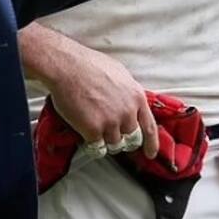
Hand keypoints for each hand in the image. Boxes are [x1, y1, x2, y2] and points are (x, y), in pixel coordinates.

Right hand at [46, 36, 158, 158]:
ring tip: (93, 128)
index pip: (150, 128)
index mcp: (136, 97)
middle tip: (112, 135)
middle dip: (123, 140)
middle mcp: (127, 112)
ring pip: (114, 145)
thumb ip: (128, 93)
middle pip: (131, 139)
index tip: (149, 153)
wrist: (67, 66)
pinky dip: (92, 145)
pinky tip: (86, 134)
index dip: (151, 144)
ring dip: (105, 141)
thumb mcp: (119, 74)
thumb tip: (130, 102)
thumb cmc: (88, 65)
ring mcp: (111, 122)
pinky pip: (97, 148)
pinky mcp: (93, 130)